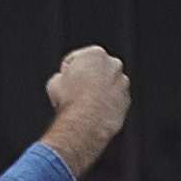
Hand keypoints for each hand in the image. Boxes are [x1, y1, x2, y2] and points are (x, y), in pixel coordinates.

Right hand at [39, 44, 131, 178]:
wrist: (83, 126)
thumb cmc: (66, 102)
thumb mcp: (54, 83)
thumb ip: (63, 77)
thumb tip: (62, 82)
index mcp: (95, 54)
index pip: (79, 60)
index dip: (69, 74)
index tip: (65, 86)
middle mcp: (113, 66)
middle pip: (96, 73)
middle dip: (87, 83)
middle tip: (73, 98)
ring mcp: (122, 85)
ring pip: (106, 90)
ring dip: (96, 97)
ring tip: (82, 110)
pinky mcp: (125, 103)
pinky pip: (111, 106)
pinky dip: (104, 110)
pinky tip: (91, 118)